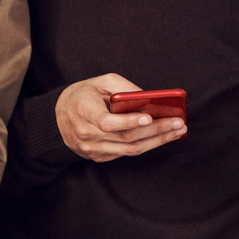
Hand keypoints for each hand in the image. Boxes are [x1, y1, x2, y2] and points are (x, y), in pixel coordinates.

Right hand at [56, 73, 185, 162]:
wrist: (60, 117)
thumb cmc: (84, 95)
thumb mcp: (101, 82)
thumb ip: (124, 88)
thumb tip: (151, 99)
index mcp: (83, 112)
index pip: (107, 122)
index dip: (129, 122)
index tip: (150, 117)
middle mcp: (86, 135)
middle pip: (126, 137)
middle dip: (156, 130)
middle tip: (178, 122)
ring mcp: (92, 149)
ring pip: (131, 149)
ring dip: (158, 141)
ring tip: (177, 131)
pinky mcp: (99, 157)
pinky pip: (127, 153)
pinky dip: (148, 145)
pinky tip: (163, 137)